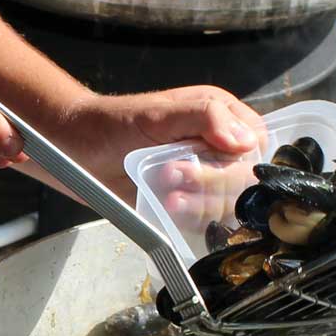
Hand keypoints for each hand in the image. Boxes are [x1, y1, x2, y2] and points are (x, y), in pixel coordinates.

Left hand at [53, 87, 267, 218]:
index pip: (255, 144)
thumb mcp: (161, 114)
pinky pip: (208, 221)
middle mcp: (218, 148)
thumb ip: (205, 118)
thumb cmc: (116, 123)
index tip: (205, 160)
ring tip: (168, 195)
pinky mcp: (188, 204)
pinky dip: (193, 219)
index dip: (238, 158)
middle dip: (212, 182)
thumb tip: (245, 142)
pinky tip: (170, 208)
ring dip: (201, 203)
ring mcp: (204, 179)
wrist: (79, 151)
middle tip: (173, 175)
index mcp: (222, 117)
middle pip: (244, 178)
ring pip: (228, 203)